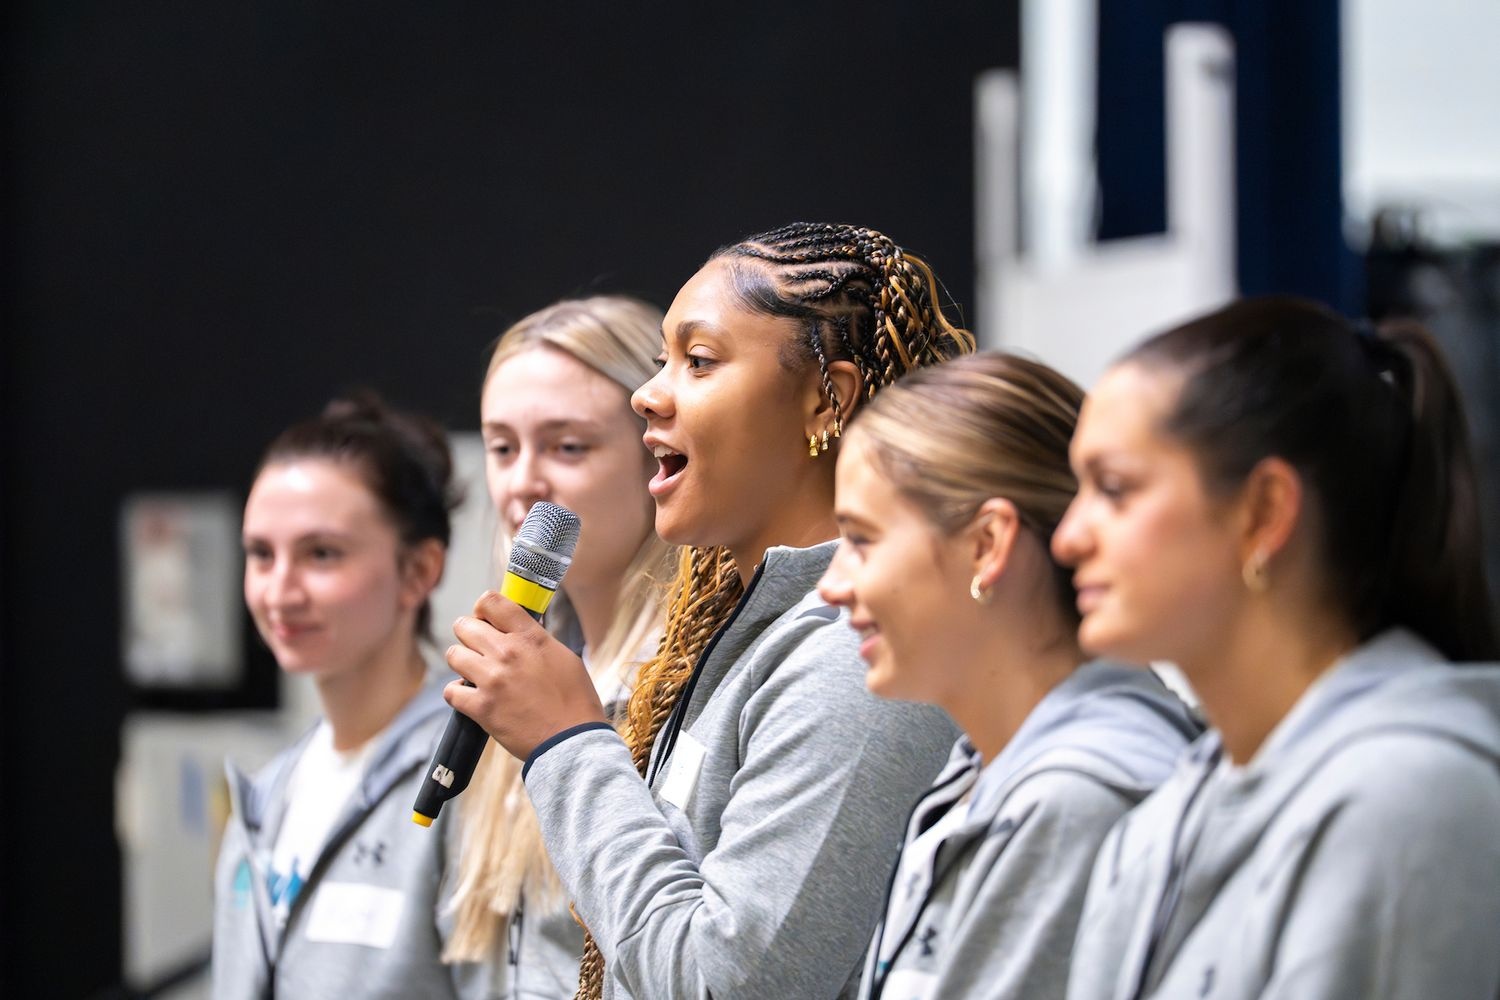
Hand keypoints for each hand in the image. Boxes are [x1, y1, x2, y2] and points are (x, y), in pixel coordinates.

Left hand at [445, 591, 607, 760]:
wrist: (572, 741)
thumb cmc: (575, 700)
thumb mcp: (564, 657)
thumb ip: (536, 640)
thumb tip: (518, 632)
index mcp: (529, 637)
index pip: (491, 602)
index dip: (483, 609)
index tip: (486, 620)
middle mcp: (507, 652)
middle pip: (464, 626)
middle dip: (469, 635)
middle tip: (479, 649)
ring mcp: (491, 679)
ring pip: (453, 655)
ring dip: (462, 663)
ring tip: (475, 674)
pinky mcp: (481, 707)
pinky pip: (451, 691)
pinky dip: (458, 694)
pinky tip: (471, 697)